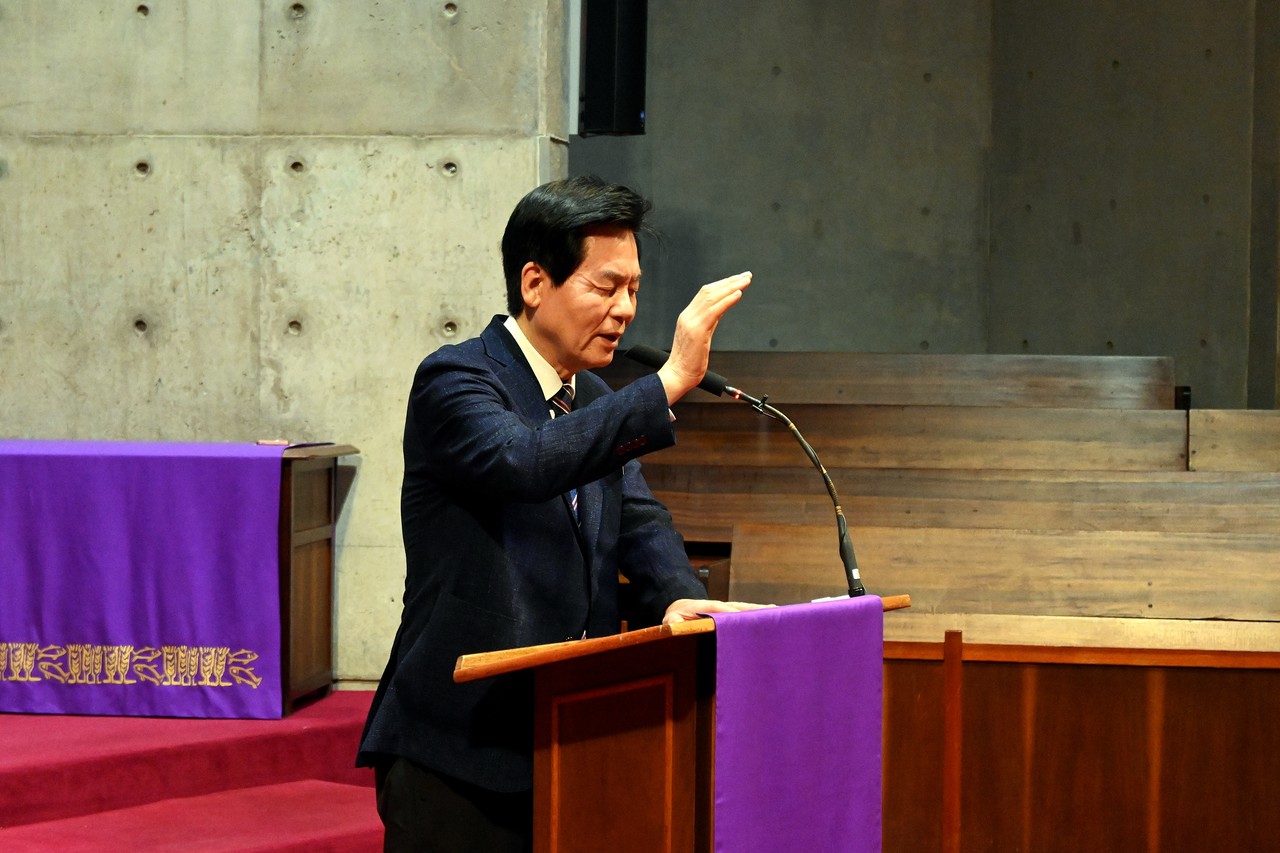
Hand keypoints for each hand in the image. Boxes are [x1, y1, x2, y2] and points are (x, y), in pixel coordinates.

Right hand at [657, 272, 750, 403]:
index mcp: (688, 316)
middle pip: (709, 290)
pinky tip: (738, 294)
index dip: (723, 284)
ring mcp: (691, 322)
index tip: (738, 280)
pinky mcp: (697, 330)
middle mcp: (688, 315)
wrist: (678, 375)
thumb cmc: (689, 362)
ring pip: (712, 297)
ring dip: (731, 287)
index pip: (705, 293)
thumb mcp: (701, 337)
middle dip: (730, 281)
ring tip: (745, 281)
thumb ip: (710, 322)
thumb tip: (722, 309)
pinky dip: (727, 300)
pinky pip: (714, 310)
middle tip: (747, 276)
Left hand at [662, 598, 774, 624]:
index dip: (737, 618)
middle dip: (757, 614)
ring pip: (748, 609)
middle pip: (743, 609)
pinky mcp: (733, 613)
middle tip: (775, 619)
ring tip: (782, 616)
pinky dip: (761, 615)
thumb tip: (676, 626)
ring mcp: (729, 609)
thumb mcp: (670, 622)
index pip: (726, 612)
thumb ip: (673, 624)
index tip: (749, 624)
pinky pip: (748, 613)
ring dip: (763, 613)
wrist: (679, 607)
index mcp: (709, 607)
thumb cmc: (675, 617)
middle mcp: (723, 606)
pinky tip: (776, 617)